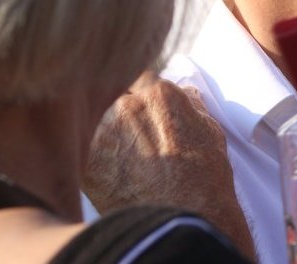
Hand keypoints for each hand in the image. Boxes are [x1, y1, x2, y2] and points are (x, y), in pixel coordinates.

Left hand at [83, 72, 254, 260]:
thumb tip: (183, 94)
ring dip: (106, 134)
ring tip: (122, 158)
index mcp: (160, 94)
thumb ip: (192, 106)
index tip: (143, 109)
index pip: (141, 79)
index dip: (142, 94)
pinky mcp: (87, 161)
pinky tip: (111, 174)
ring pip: (97, 122)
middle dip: (122, 111)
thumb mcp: (211, 133)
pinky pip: (85, 151)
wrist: (184, 218)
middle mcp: (128, 105)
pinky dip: (95, 159)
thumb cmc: (204, 179)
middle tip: (131, 134)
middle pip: (115, 97)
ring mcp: (103, 132)